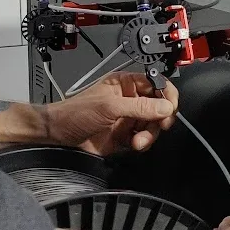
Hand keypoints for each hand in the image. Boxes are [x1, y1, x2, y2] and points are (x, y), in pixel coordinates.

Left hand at [42, 72, 178, 155]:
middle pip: (159, 107)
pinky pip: (144, 138)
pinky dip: (144, 143)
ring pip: (154, 124)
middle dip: (160, 118)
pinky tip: (134, 145)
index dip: (167, 94)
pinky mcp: (126, 135)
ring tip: (138, 141)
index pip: (156, 84)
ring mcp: (129, 118)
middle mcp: (130, 100)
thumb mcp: (109, 106)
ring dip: (150, 134)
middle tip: (160, 126)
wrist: (59, 135)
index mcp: (126, 84)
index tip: (170, 106)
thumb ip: (139, 107)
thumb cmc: (76, 112)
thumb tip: (165, 107)